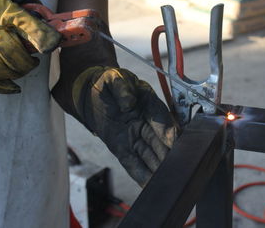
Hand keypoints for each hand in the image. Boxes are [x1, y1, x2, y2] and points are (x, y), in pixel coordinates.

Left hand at [61, 66, 177, 185]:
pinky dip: (142, 175)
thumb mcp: (114, 78)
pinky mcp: (123, 149)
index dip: (168, 132)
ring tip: (164, 181)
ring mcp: (135, 138)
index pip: (162, 119)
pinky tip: (149, 186)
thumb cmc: (106, 84)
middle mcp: (146, 124)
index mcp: (148, 104)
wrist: (89, 93)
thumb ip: (122, 88)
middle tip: (175, 168)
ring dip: (158, 169)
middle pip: (160, 143)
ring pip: (150, 156)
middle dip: (168, 156)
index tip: (173, 142)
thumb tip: (129, 103)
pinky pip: (134, 164)